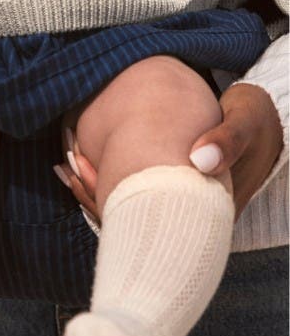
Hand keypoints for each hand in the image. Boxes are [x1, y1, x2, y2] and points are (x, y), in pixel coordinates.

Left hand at [58, 83, 284, 223]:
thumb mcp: (245, 122)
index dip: (110, 201)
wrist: (271, 123)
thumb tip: (200, 161)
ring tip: (68, 162)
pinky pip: (137, 188)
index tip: (81, 173)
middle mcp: (190, 208)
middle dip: (95, 194)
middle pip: (134, 215)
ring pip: (131, 204)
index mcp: (207, 203)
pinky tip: (88, 155)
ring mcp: (181, 198)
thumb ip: (227, 140)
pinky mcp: (175, 185)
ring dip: (98, 186)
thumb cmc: (254, 119)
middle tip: (66, 166)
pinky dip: (110, 175)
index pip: (148, 216)